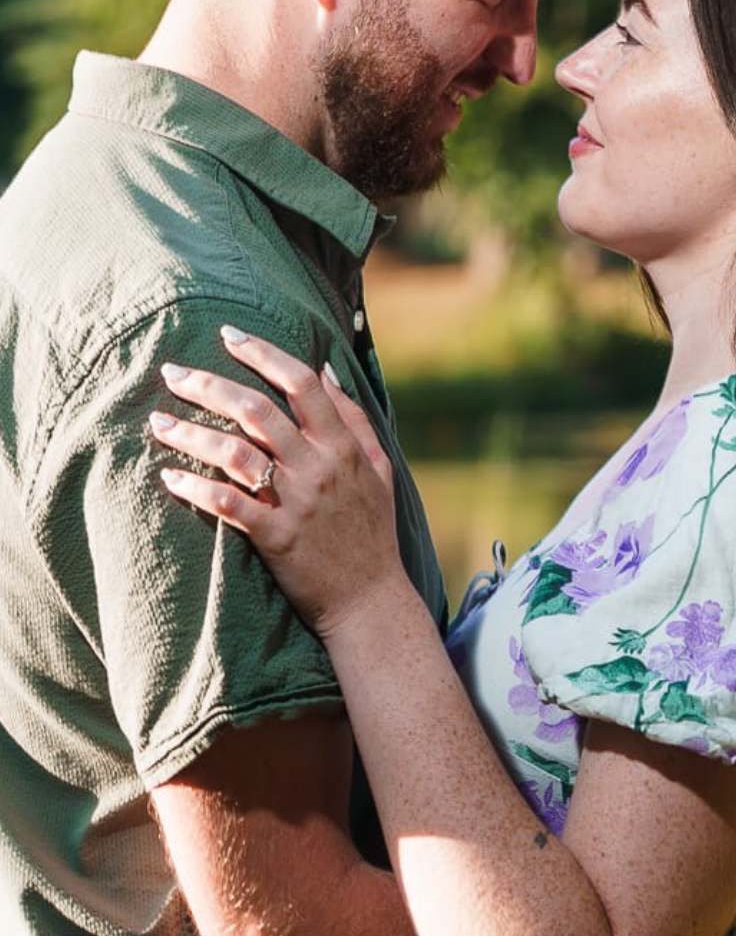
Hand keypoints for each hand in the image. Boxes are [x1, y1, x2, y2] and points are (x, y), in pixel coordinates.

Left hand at [150, 327, 401, 637]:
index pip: (301, 384)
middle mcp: (319, 467)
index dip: (263, 353)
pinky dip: (197, 488)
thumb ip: (353, 417)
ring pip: (236, 454)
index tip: (229, 335)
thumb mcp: (379, 467)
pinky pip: (229, 505)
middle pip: (258, 411)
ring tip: (158, 422)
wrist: (370, 601)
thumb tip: (325, 368)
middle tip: (173, 371)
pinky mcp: (276, 538)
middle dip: (209, 385)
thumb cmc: (373, 531)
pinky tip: (169, 478)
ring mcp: (297, 503)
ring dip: (192, 433)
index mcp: (342, 446)